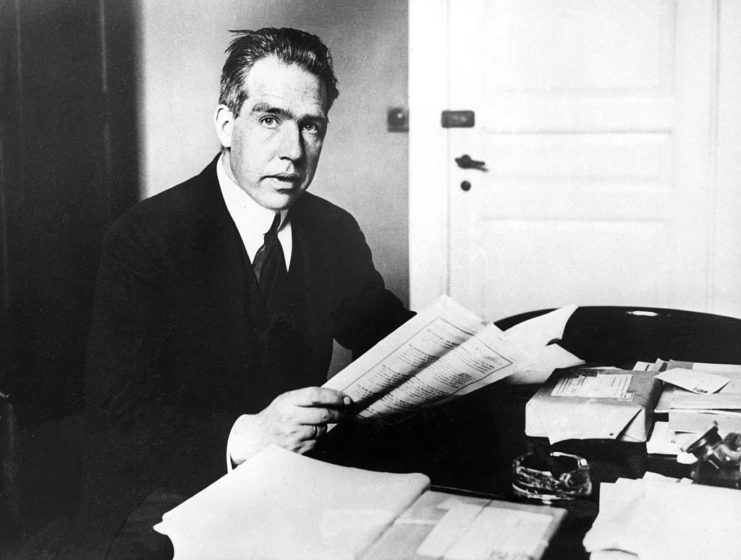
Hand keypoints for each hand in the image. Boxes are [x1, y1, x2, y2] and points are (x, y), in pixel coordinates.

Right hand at [229, 387, 352, 465]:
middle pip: (323, 415)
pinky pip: (316, 443)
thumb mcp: (287, 400)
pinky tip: (308, 435)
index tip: (347, 399)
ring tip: (315, 424)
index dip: (334, 397)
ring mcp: (292, 436)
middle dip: (339, 414)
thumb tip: (337, 397)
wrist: (257, 437)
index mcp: (287, 401)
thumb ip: (307, 397)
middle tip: (346, 412)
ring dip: (325, 427)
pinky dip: (317, 439)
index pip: (315, 396)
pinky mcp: (295, 450)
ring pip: (322, 430)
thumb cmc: (277, 415)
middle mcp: (289, 418)